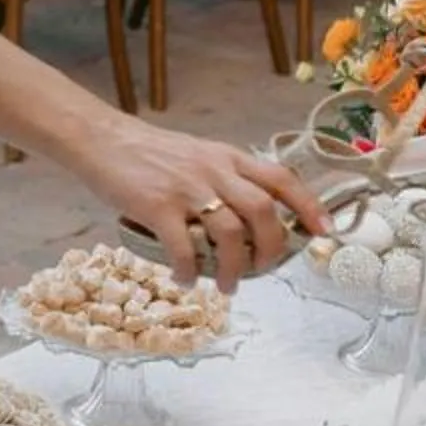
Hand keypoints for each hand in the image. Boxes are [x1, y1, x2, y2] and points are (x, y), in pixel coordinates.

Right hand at [75, 119, 330, 292]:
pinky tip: (184, 279)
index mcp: (228, 157)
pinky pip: (183, 247)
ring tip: (227, 286)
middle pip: (263, 210)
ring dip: (234, 268)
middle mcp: (214, 170)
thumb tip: (247, 219)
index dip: (308, 206)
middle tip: (264, 269)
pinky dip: (189, 270)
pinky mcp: (157, 206)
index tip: (324, 232)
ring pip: (230, 233)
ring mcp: (186, 188)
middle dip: (272, 247)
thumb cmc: (148, 152)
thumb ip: (224, 178)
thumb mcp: (198, 155)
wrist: (102, 139)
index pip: (281, 179)